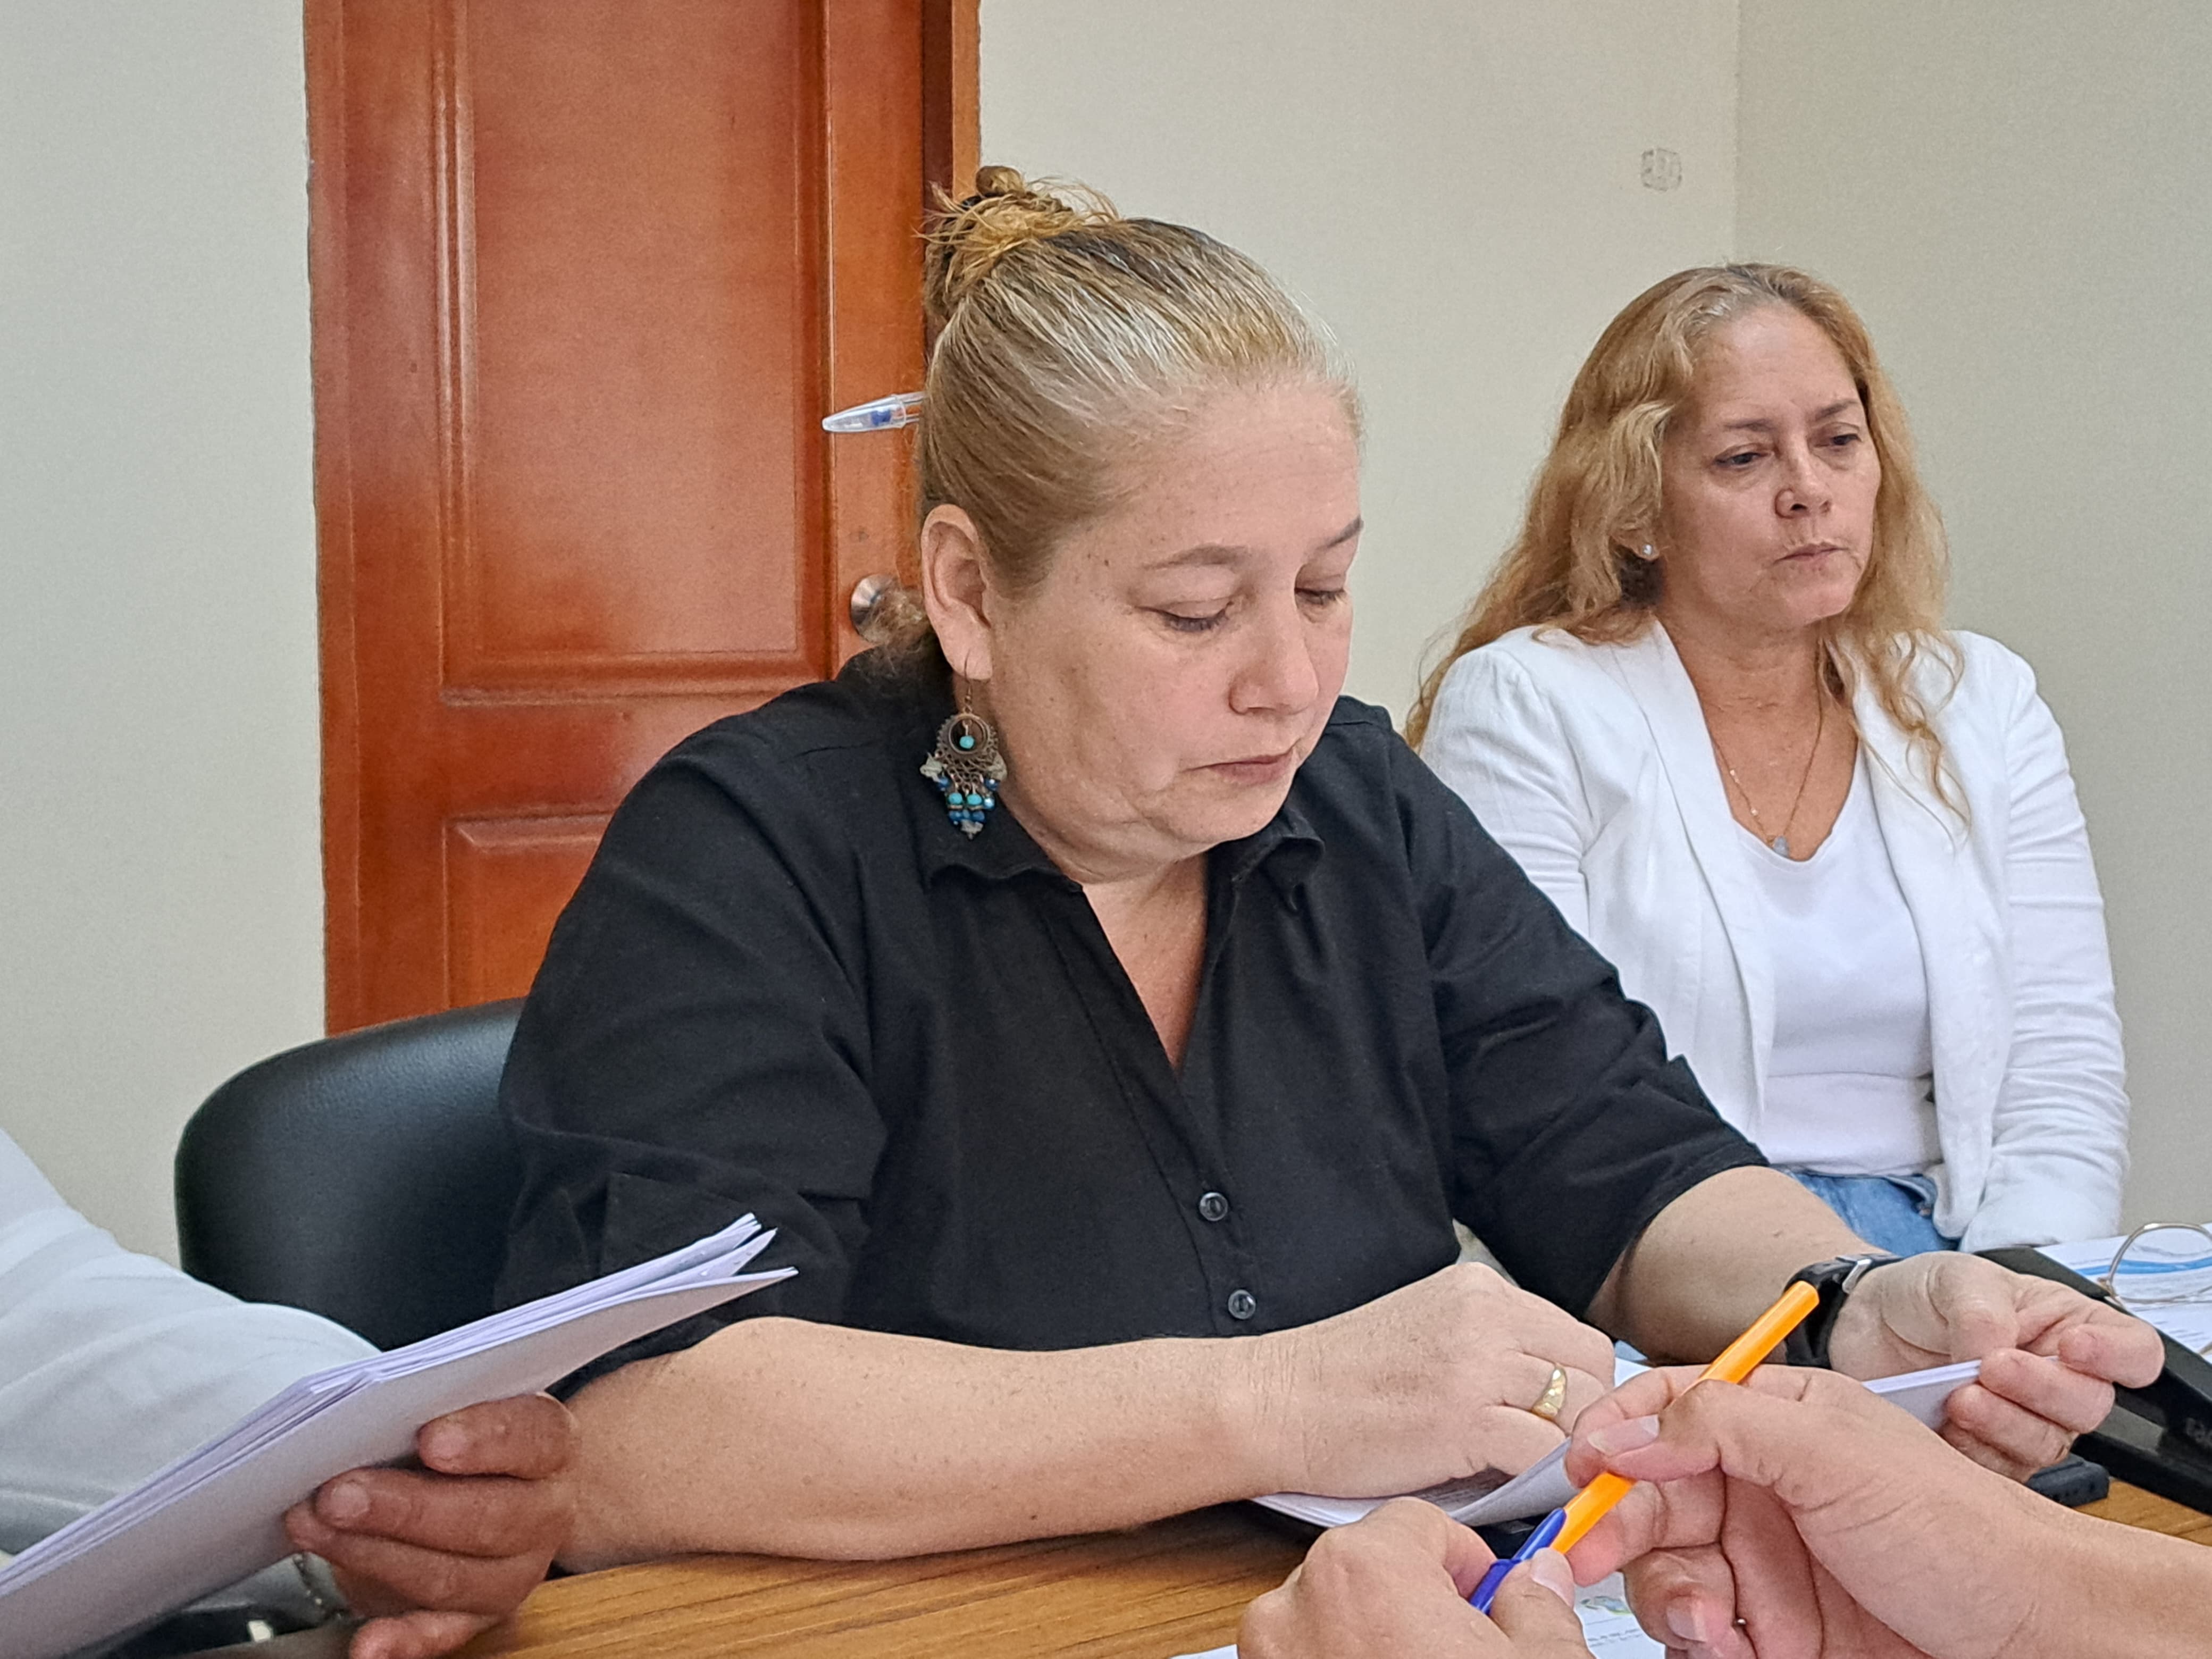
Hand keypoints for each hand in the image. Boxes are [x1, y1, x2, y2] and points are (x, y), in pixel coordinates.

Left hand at [282, 1393, 578, 1658]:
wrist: (507, 1494)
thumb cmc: (473, 1442)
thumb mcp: (466, 1411)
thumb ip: (432, 1412)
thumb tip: (367, 1426)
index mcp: (549, 1446)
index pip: (529, 1436)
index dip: (483, 1438)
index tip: (430, 1439)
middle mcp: (543, 1512)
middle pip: (484, 1516)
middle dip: (403, 1508)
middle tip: (337, 1495)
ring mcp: (513, 1571)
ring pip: (451, 1577)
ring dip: (374, 1556)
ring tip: (314, 1531)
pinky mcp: (478, 1616)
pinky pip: (441, 1634)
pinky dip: (402, 1642)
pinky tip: (369, 1643)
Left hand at [1240, 1498, 1590, 1658]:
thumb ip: (1539, 1609)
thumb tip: (1539, 1583)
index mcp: (1362, 1570)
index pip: (1417, 1524)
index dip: (1466, 1564)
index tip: (1490, 1602)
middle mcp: (1295, 1606)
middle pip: (1370, 1572)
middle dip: (1419, 1609)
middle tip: (1464, 1658)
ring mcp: (1268, 1658)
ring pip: (1334, 1625)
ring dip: (1376, 1648)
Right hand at [1249, 1263, 1618, 1496]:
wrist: (1274, 1401)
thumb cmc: (1338, 1380)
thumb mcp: (1426, 1334)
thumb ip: (1487, 1351)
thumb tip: (1544, 1403)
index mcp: (1478, 1290)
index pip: (1575, 1337)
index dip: (1581, 1389)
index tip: (1564, 1427)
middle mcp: (1487, 1313)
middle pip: (1592, 1367)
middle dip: (1588, 1419)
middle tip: (1562, 1459)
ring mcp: (1477, 1362)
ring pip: (1581, 1410)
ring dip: (1572, 1453)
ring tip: (1543, 1480)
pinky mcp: (1464, 1416)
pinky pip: (1546, 1454)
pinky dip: (1547, 1483)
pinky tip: (1525, 1495)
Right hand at [1564, 1365, 2074, 1658]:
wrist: (2033, 1636)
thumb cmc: (1958, 1529)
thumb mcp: (1832, 1449)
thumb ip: (1720, 1423)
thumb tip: (1624, 1429)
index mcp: (1774, 1422)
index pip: (1667, 1408)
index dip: (1616, 1431)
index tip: (1581, 1466)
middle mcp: (1761, 1490)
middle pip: (1650, 1497)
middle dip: (1619, 1527)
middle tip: (1592, 1554)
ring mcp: (1766, 1566)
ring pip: (1666, 1573)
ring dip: (1668, 1598)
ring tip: (1710, 1625)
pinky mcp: (1775, 1635)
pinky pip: (1701, 1638)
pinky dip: (1701, 1647)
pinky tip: (1733, 1649)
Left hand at [1826, 1254, 2163, 1477]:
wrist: (1863, 1322)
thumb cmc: (1923, 1294)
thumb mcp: (1954, 1279)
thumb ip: (1981, 1312)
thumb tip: (1992, 1353)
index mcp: (2069, 1328)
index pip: (2131, 1351)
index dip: (2116, 1357)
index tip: (2073, 1347)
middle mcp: (2057, 1382)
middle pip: (2089, 1406)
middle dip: (2042, 1390)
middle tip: (1991, 1367)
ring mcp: (2025, 1422)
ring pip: (2045, 1445)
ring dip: (2004, 1424)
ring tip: (1959, 1398)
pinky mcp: (1986, 1453)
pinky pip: (2000, 1473)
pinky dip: (1973, 1453)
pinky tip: (1945, 1428)